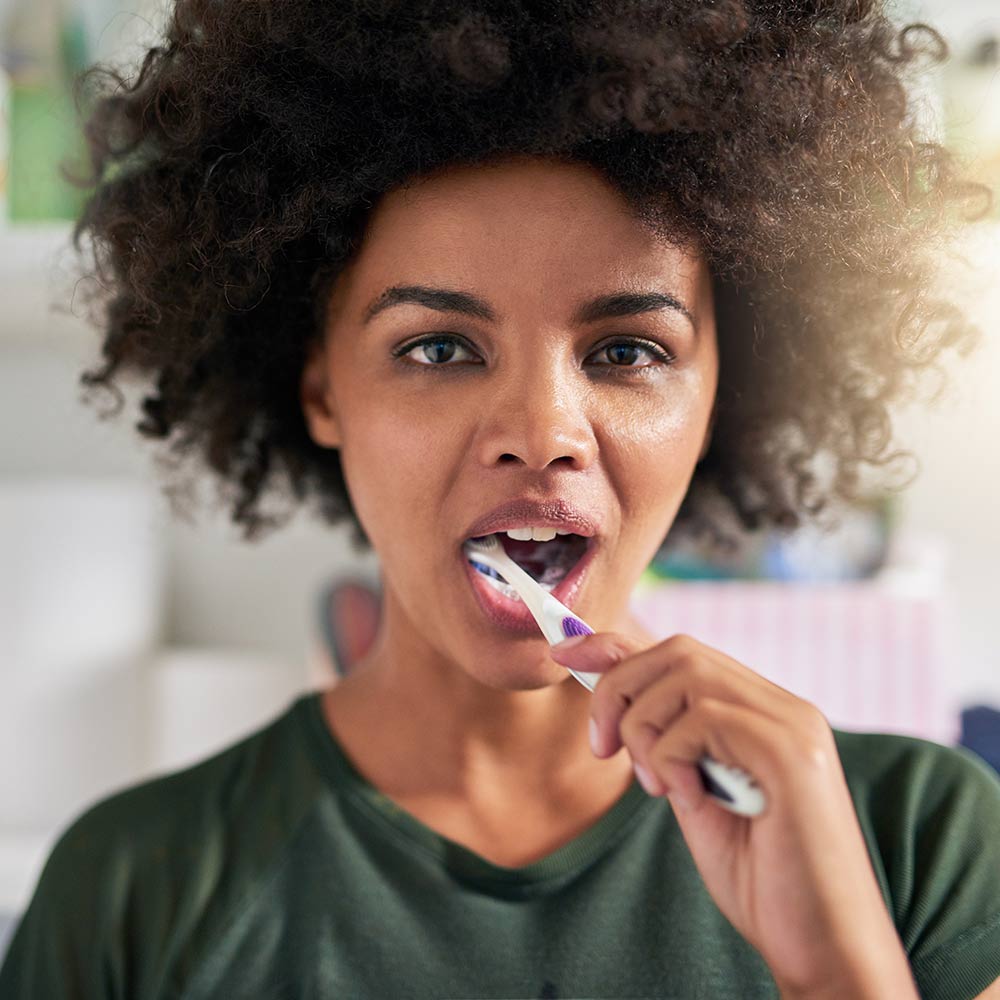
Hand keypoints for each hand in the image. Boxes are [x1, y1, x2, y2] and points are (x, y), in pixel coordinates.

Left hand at [550, 631, 918, 998]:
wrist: (824, 945)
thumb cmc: (762, 879)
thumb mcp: (693, 794)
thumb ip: (665, 742)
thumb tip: (614, 699)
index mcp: (763, 714)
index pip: (682, 653)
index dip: (617, 648)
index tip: (566, 654)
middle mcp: (783, 707)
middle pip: (678, 651)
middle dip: (619, 689)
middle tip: (602, 747)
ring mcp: (792, 725)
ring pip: (685, 675)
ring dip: (645, 729)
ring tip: (656, 786)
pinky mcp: (791, 752)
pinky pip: (702, 718)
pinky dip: (672, 755)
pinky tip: (689, 799)